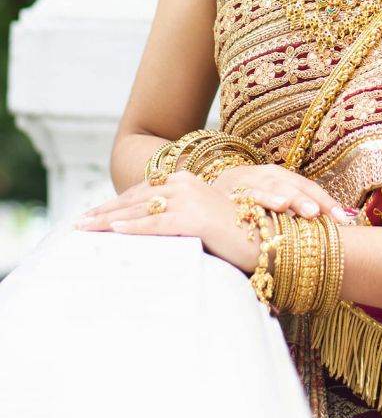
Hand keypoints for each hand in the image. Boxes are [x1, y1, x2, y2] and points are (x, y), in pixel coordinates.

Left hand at [74, 171, 268, 274]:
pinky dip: (133, 227)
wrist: (266, 235)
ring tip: (85, 228)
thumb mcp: (202, 220)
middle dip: (104, 211)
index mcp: (186, 182)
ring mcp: (189, 199)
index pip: (142, 193)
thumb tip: (155, 230)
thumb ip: (179, 220)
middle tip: (79, 223)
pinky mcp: (193, 217)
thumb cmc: (236, 232)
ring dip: (108, 220)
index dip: (116, 204)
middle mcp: (185, 184)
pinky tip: (113, 232)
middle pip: (135, 199)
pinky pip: (156, 224)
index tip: (94, 215)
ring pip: (139, 210)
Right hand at [210, 164, 355, 224]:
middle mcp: (264, 175)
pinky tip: (262, 209)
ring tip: (295, 208)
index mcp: (279, 177)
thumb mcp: (269, 207)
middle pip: (291, 185)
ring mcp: (244, 181)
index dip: (326, 201)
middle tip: (320, 214)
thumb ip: (292, 217)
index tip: (345, 219)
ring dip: (282, 197)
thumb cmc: (244, 208)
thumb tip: (329, 232)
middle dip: (306, 199)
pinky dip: (253, 200)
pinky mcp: (225, 191)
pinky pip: (242, 195)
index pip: (307, 186)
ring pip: (267, 186)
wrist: (199, 198)